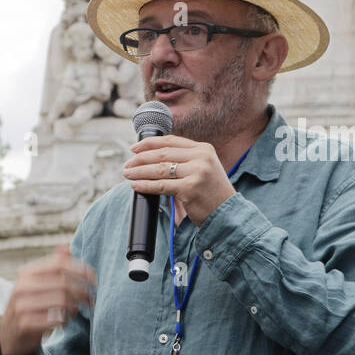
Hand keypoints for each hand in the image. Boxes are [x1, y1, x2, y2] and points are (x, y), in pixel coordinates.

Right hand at [0, 244, 95, 354]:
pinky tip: (63, 322)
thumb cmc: (30, 306)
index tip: (94, 279)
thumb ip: (52, 266)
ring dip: (74, 308)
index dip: (80, 269)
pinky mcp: (25, 324)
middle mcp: (22, 287)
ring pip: (61, 302)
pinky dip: (65, 321)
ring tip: (75, 312)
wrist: (9, 334)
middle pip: (63, 283)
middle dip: (82, 292)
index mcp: (27, 273)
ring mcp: (21, 306)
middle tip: (91, 301)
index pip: (59, 264)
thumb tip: (66, 247)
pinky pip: (55, 320)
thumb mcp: (37, 283)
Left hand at [122, 134, 236, 226]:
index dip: (149, 143)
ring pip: (159, 169)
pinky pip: (161, 186)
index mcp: (204, 149)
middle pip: (162, 154)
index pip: (171, 141)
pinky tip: (135, 185)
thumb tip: (152, 157)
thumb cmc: (211, 193)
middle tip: (127, 164)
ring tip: (127, 174)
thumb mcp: (203, 168)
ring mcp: (196, 172)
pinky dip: (145, 185)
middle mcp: (201, 157)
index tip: (134, 148)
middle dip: (140, 158)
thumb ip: (185, 160)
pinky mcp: (190, 189)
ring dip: (139, 171)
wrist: (227, 213)